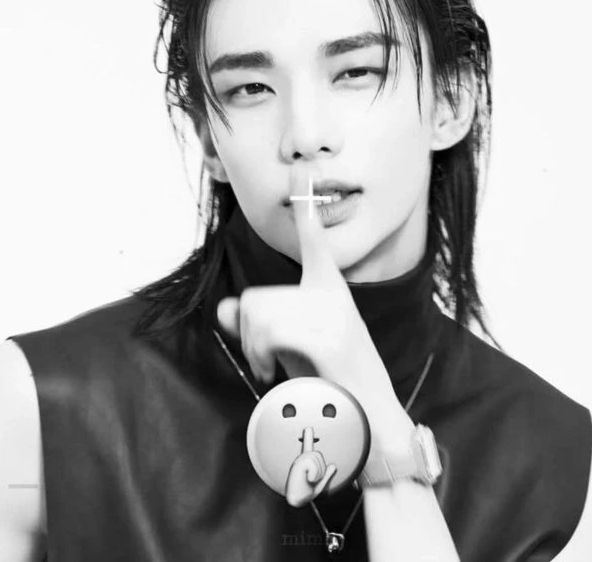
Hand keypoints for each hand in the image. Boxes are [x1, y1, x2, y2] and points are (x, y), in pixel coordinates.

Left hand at [216, 163, 392, 401]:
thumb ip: (257, 323)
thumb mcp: (287, 344)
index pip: (314, 240)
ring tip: (271, 367)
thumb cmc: (326, 378)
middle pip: (255, 296)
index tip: (302, 173)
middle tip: (265, 358)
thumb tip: (225, 307)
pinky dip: (259, 358)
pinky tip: (273, 374)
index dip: (307, 206)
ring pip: (255, 315)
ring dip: (252, 349)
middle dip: (247, 332)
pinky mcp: (329, 338)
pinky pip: (267, 333)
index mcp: (327, 288)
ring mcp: (333, 314)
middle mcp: (331, 293)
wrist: (366, 418)